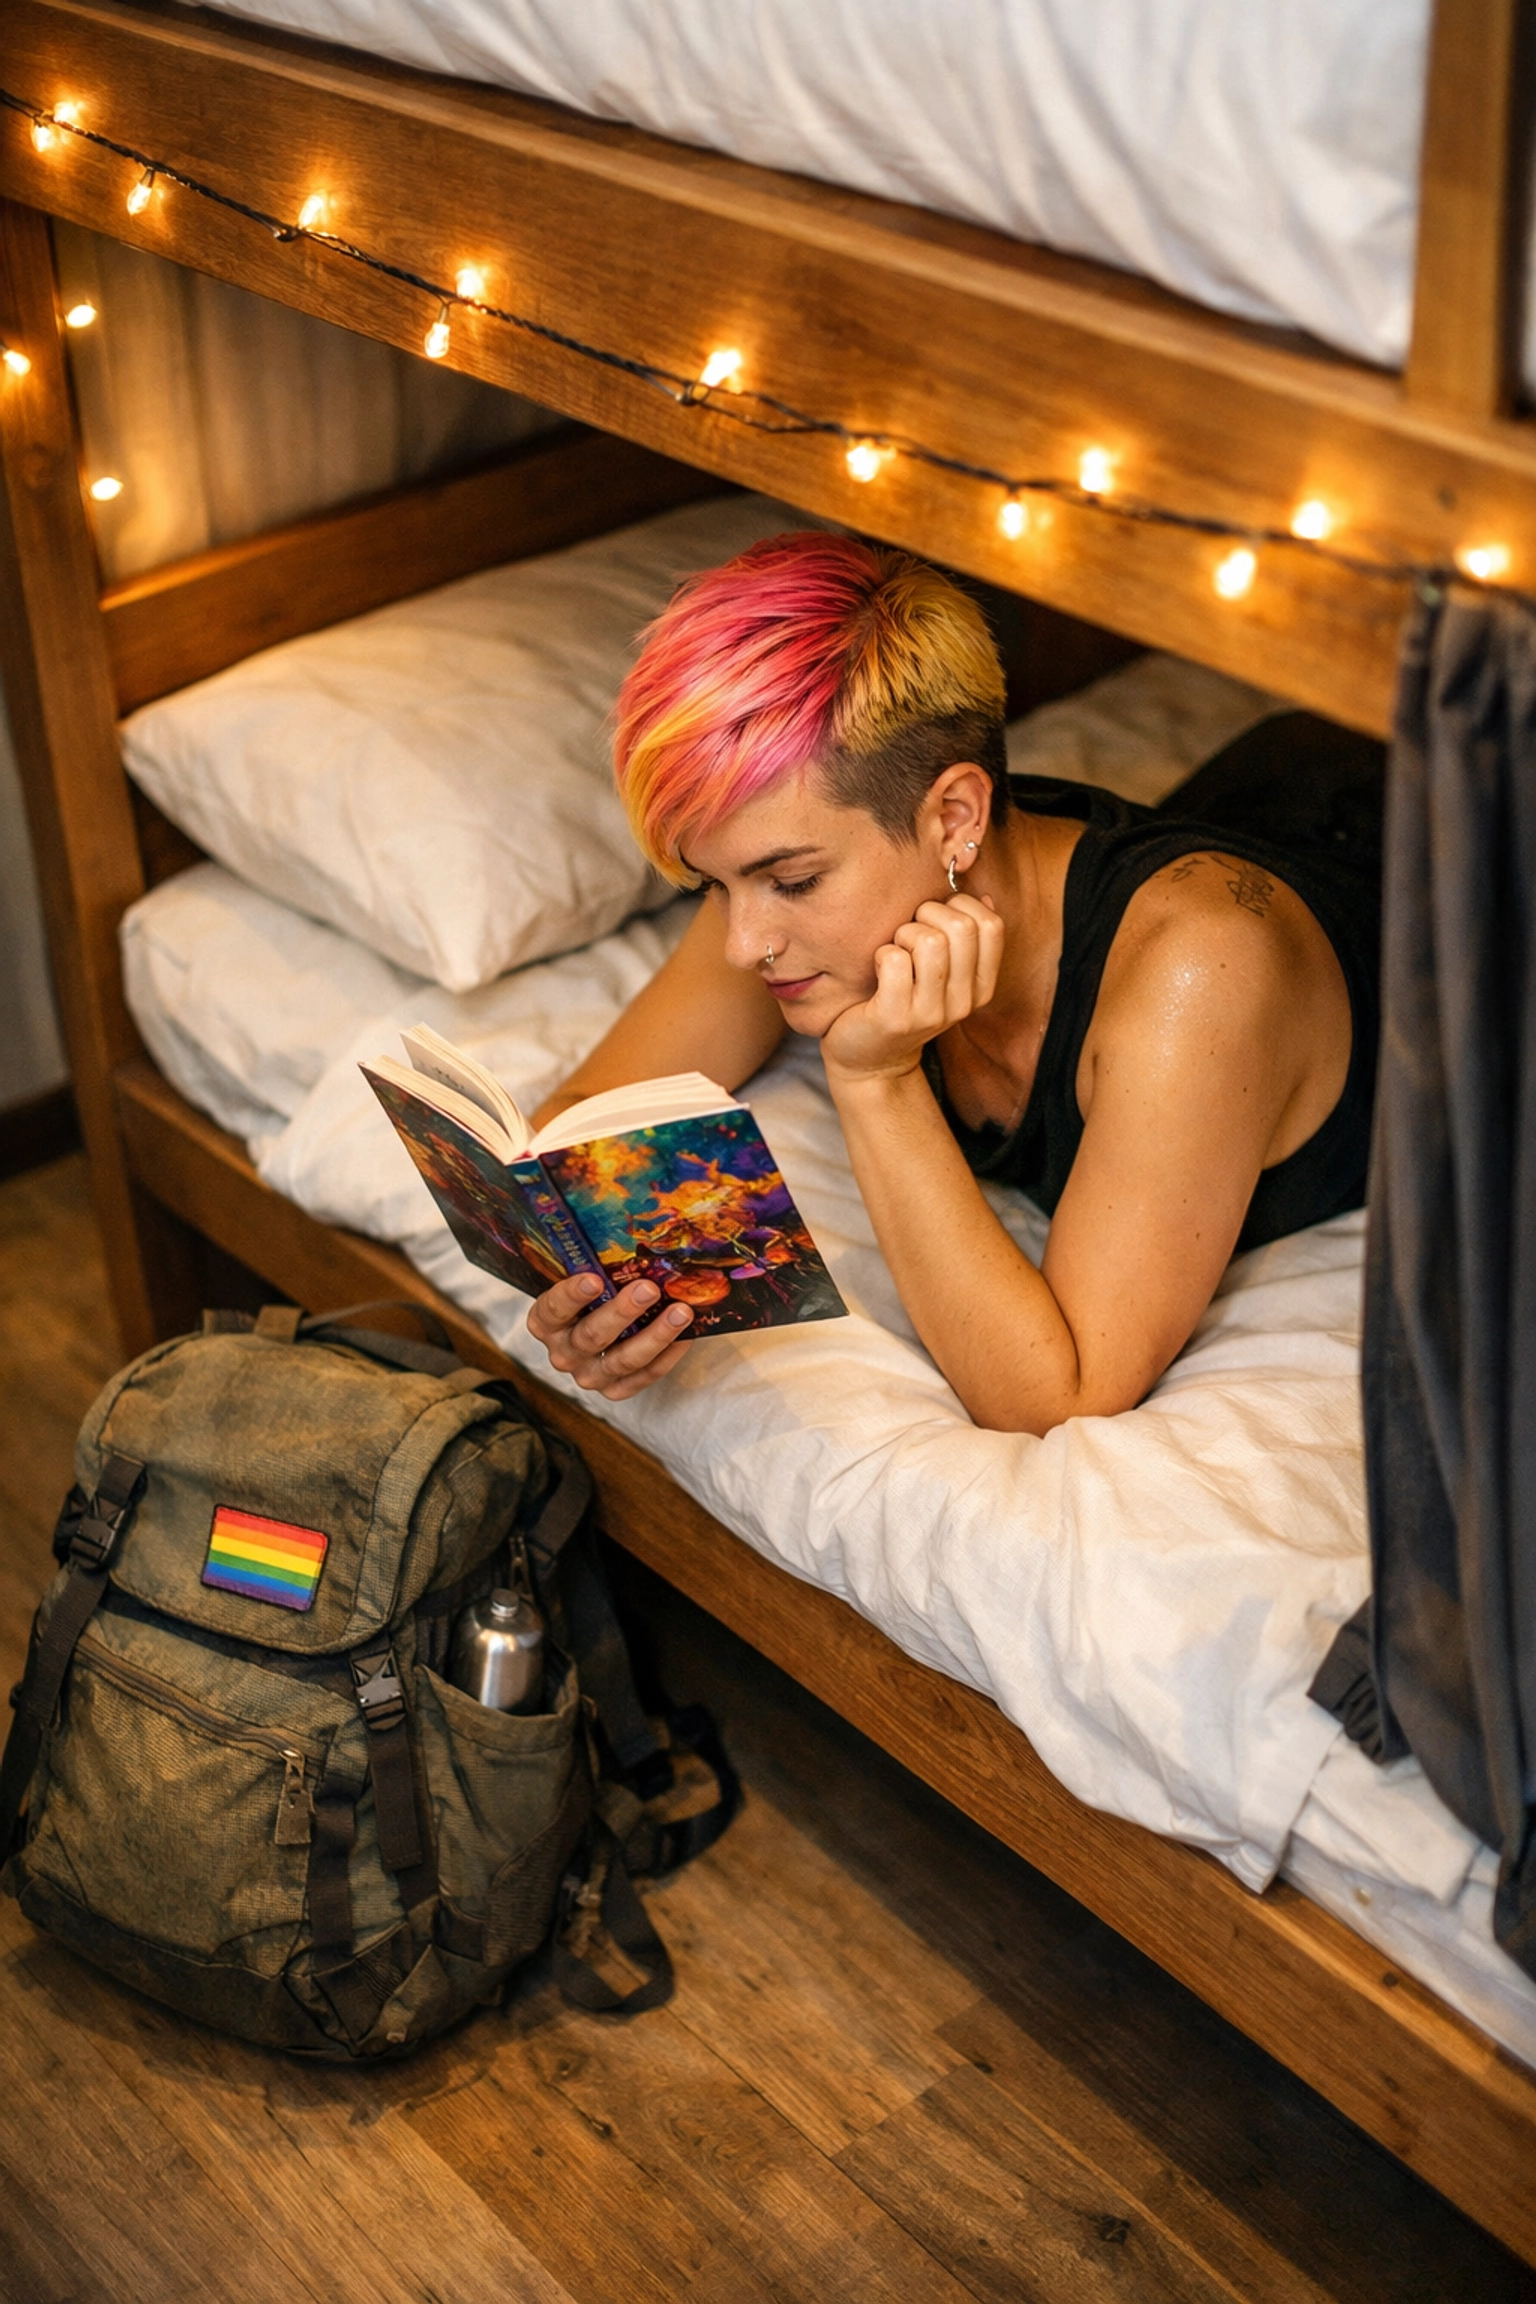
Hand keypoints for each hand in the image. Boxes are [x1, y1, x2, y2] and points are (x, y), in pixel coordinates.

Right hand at [527, 1272, 693, 1398]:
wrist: (593, 1330)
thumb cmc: (589, 1295)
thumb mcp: (580, 1278)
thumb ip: (591, 1262)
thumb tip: (625, 1227)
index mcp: (544, 1323)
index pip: (553, 1309)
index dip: (572, 1295)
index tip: (594, 1279)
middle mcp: (562, 1354)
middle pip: (592, 1336)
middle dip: (623, 1311)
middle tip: (649, 1289)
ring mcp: (588, 1375)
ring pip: (623, 1360)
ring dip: (655, 1335)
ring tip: (681, 1312)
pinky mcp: (614, 1390)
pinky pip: (643, 1376)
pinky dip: (667, 1356)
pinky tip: (686, 1335)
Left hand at [822, 893, 1002, 1087]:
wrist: (871, 1058)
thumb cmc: (904, 1000)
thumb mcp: (943, 973)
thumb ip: (964, 938)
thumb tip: (981, 897)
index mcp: (981, 986)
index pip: (992, 926)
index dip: (962, 905)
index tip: (936, 918)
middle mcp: (963, 1002)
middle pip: (961, 927)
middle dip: (928, 914)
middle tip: (909, 933)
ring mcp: (931, 1013)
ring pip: (929, 940)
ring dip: (903, 933)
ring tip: (895, 951)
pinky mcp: (896, 1018)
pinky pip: (895, 960)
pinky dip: (882, 953)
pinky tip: (878, 968)